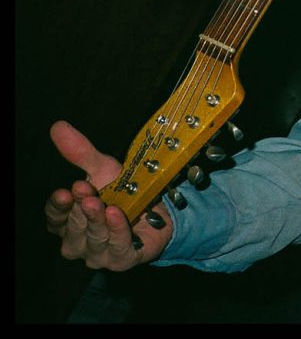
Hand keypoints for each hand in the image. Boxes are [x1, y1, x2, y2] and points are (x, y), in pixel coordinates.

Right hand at [44, 120, 172, 269]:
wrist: (159, 209)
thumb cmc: (124, 191)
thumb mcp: (102, 168)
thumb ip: (81, 152)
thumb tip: (58, 127)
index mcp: (69, 222)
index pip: (55, 218)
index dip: (57, 207)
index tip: (63, 192)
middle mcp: (80, 242)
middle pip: (73, 229)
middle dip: (80, 209)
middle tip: (85, 190)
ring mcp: (100, 254)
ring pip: (93, 240)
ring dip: (96, 221)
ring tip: (101, 203)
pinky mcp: (122, 260)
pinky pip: (117, 249)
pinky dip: (117, 231)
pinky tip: (117, 215)